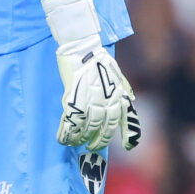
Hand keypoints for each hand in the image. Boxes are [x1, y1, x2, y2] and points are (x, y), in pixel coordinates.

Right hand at [45, 0, 131, 150]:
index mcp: (119, 94)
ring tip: (75, 143)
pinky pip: (72, 120)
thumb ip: (124, 89)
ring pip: (88, 127)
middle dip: (98, 140)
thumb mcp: (118, 74)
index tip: (128, 147)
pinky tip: (63, 138)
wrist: (83, 46)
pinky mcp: (74, 97)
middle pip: (104, 127)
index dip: (129, 134)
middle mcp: (108, 99)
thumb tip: (130, 99)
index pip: (126, 118)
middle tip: (91, 147)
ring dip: (80, 138)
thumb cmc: (99, 59)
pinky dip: (67, 132)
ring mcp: (91, 99)